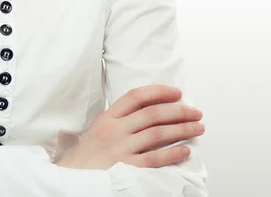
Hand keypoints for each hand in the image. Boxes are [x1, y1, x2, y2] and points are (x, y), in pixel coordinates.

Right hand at [55, 85, 203, 169]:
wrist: (74, 178)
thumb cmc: (89, 154)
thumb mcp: (99, 128)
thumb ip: (120, 118)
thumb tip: (151, 108)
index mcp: (108, 117)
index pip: (136, 96)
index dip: (159, 92)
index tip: (177, 93)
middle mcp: (115, 130)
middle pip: (152, 114)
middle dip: (178, 111)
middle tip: (195, 112)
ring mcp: (121, 149)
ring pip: (157, 134)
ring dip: (182, 129)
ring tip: (197, 128)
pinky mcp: (127, 169)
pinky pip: (155, 159)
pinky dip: (172, 153)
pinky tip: (185, 150)